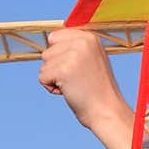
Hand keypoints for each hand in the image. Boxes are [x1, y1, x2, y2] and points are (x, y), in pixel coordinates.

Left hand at [39, 28, 134, 148]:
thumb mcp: (92, 58)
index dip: (58, 56)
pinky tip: (68, 92)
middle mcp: (82, 42)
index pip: (54, 37)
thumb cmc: (97, 89)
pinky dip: (50, 88)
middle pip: (47, 52)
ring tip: (74, 85)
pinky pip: (42, 77)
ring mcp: (73, 55)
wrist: (107, 111)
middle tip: (76, 80)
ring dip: (54, 79)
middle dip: (55, 68)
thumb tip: (51, 38)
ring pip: (44, 65)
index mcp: (89, 37)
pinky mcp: (63, 70)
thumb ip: (74, 47)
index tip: (74, 69)